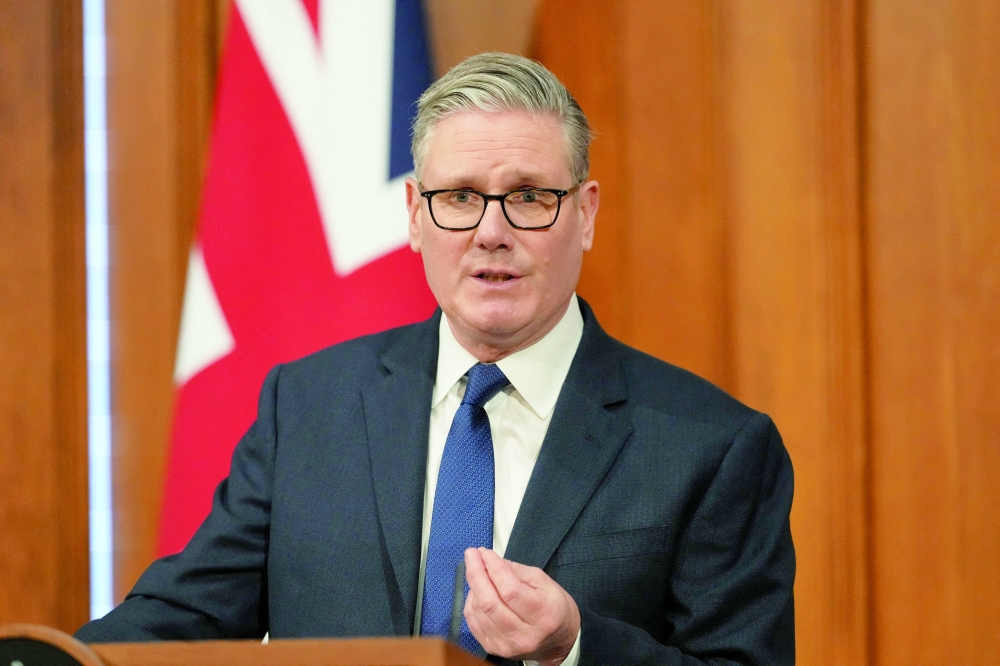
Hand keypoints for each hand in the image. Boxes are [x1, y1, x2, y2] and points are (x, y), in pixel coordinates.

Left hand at [463, 547, 579, 665]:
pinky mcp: (493, 649)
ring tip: (478, 571)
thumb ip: (517, 571)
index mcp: (543, 615)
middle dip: (476, 574)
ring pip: (478, 611)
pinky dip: (471, 602)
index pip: (510, 590)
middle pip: (490, 603)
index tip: (485, 552)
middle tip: (472, 554)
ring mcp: (507, 645)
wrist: (558, 642)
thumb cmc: (553, 608)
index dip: (494, 568)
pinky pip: (472, 622)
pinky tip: (477, 590)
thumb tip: (491, 560)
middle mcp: (524, 635)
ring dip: (473, 586)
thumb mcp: (545, 582)